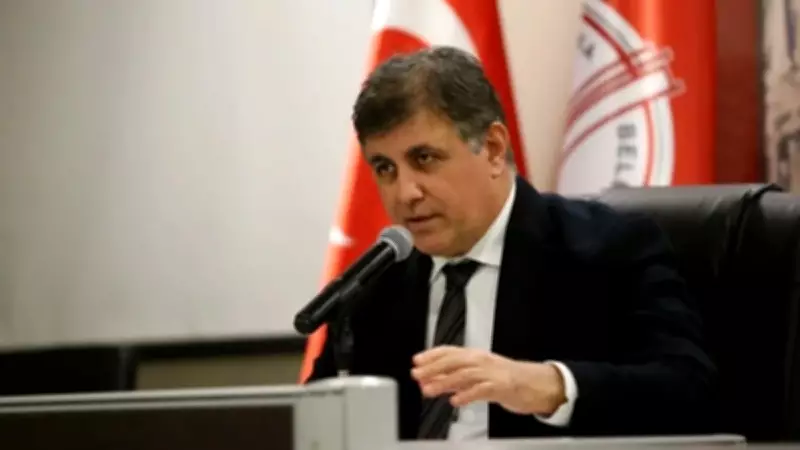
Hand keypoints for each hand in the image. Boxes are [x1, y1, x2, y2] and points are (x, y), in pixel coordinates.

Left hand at [411, 346, 566, 415]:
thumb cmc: (506, 378)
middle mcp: (482, 361)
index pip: (450, 351)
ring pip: (464, 374)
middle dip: (433, 368)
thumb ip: (456, 377)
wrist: (536, 384)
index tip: (416, 361)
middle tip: (417, 375)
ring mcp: (491, 373)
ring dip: (444, 382)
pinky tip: (455, 401)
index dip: (431, 355)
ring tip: (429, 390)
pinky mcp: (501, 387)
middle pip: (454, 361)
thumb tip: (433, 380)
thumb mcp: (479, 374)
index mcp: (476, 355)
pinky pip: (481, 390)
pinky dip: (466, 395)